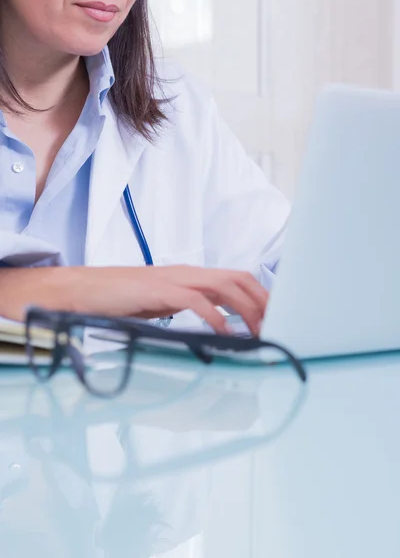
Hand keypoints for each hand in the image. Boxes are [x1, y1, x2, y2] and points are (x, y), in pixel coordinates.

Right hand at [0, 265, 267, 334]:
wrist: (87, 289)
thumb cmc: (124, 298)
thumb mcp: (165, 302)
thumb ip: (190, 308)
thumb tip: (218, 325)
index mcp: (192, 275)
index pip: (237, 278)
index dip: (260, 295)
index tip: (275, 317)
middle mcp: (189, 272)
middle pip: (239, 278)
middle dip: (263, 301)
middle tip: (277, 326)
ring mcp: (175, 279)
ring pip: (224, 286)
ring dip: (247, 309)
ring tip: (259, 332)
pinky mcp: (160, 290)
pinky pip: (196, 301)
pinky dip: (216, 318)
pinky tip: (225, 336)